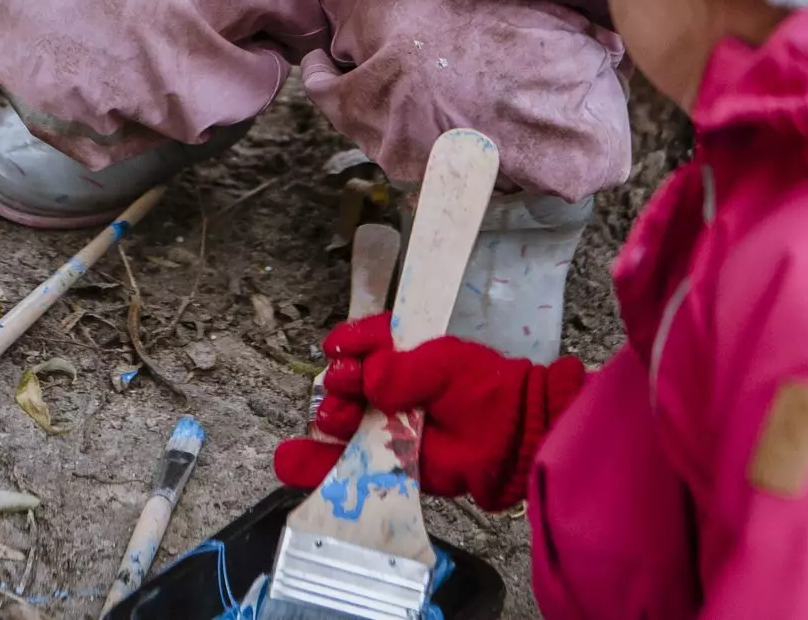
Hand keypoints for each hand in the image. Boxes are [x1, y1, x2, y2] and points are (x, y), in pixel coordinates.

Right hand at [272, 314, 587, 511]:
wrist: (517, 441)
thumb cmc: (486, 391)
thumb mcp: (446, 364)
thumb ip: (403, 370)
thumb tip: (365, 377)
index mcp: (405, 354)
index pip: (365, 342)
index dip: (348, 344)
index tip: (337, 349)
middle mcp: (391, 389)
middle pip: (346, 383)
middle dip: (339, 385)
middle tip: (346, 391)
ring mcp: (387, 427)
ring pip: (340, 422)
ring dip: (330, 420)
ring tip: (336, 423)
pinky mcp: (388, 464)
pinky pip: (345, 463)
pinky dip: (315, 464)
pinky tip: (290, 461)